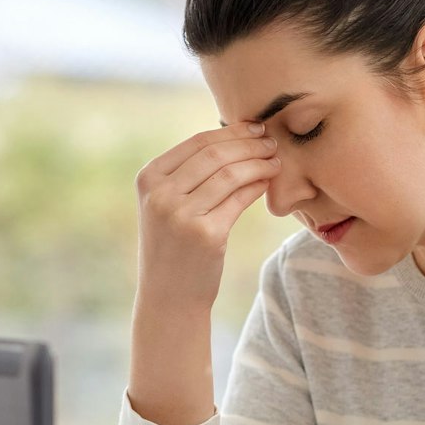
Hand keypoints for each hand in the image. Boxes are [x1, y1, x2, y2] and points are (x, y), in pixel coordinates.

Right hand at [134, 122, 279, 310]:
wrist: (169, 296)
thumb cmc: (174, 246)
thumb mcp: (166, 205)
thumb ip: (188, 173)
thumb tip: (235, 138)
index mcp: (149, 178)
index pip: (197, 142)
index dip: (232, 132)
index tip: (256, 128)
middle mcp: (161, 194)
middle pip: (215, 154)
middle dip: (250, 144)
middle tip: (272, 141)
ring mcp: (182, 214)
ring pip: (230, 174)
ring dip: (259, 163)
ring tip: (276, 160)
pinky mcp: (206, 235)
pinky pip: (240, 199)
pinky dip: (258, 186)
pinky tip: (269, 181)